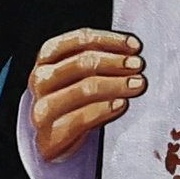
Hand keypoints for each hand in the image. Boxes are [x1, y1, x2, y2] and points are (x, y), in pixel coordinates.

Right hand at [32, 27, 149, 164]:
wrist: (49, 138)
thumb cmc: (71, 99)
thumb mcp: (79, 75)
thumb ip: (99, 60)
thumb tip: (132, 53)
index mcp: (47, 57)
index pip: (79, 40)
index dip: (110, 40)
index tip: (135, 46)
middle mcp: (41, 79)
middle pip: (82, 63)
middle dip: (115, 62)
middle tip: (138, 65)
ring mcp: (42, 108)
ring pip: (83, 90)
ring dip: (115, 85)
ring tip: (136, 85)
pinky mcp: (49, 135)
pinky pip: (80, 119)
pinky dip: (104, 110)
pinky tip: (121, 104)